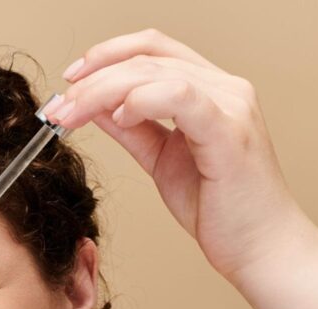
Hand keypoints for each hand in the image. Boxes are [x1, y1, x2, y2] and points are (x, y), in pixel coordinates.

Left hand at [45, 28, 311, 280]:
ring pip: (153, 72)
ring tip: (72, 115)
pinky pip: (178, 96)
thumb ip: (132, 129)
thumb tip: (94, 106)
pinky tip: (118, 118)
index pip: (153, 49)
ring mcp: (231, 105)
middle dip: (91, 78)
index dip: (106, 55)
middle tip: (57, 106)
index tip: (70, 79)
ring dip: (100, 91)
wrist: (259, 250)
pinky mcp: (229, 130)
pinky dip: (140, 101)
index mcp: (211, 90)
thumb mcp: (161, 160)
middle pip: (146, 56)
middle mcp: (226, 88)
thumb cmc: (219, 210)